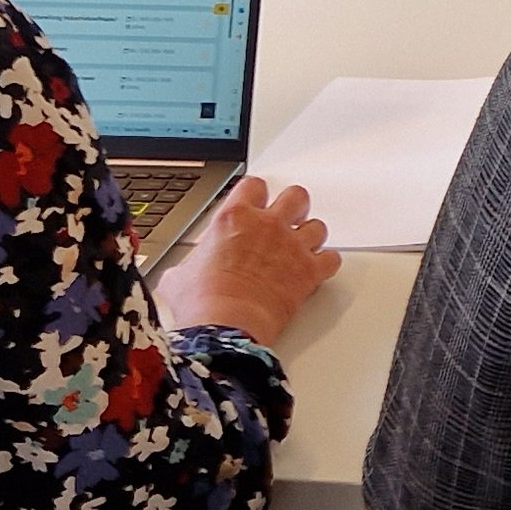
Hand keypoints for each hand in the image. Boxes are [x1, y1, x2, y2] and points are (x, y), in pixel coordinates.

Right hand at [150, 177, 339, 345]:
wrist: (225, 325)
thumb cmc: (202, 301)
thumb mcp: (179, 276)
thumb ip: (189, 265)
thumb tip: (180, 274)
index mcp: (234, 217)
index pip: (254, 185)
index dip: (257, 194)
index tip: (256, 203)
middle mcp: (268, 225)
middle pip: (296, 196)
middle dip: (293, 207)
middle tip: (286, 221)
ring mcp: (292, 246)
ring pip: (318, 226)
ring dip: (311, 236)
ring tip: (300, 248)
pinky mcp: (309, 271)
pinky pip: (331, 258)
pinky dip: (326, 264)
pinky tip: (315, 270)